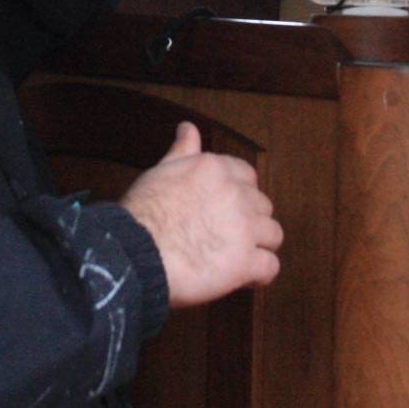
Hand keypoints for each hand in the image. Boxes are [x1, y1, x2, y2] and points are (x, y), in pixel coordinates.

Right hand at [119, 122, 282, 307]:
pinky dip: (261, 275)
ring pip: (273, 235)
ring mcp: (245, 228)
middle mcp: (236, 194)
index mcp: (216, 170)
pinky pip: (271, 267)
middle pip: (262, 206)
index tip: (225, 209)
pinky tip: (246, 279)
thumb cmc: (142, 214)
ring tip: (239, 258)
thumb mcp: (162, 172)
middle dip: (249, 221)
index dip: (238, 195)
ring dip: (259, 246)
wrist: (135, 251)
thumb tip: (187, 128)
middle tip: (228, 237)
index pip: (246, 176)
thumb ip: (182, 151)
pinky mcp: (246, 262)